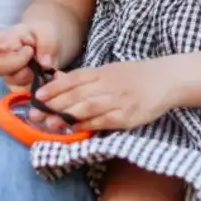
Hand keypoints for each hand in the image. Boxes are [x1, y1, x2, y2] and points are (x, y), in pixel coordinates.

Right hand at [0, 16, 69, 88]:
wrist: (46, 47)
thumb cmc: (41, 35)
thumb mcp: (46, 31)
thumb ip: (45, 43)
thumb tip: (44, 63)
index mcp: (2, 39)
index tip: (9, 44)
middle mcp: (0, 58)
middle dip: (16, 61)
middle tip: (30, 52)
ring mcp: (7, 75)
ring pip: (11, 80)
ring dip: (28, 72)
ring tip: (38, 62)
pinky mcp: (17, 88)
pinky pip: (23, 91)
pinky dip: (35, 84)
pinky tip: (41, 74)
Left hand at [34, 61, 176, 131]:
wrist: (165, 80)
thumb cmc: (135, 76)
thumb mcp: (110, 71)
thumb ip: (85, 78)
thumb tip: (57, 80)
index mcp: (102, 72)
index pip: (74, 79)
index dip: (55, 88)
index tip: (38, 96)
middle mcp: (108, 85)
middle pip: (77, 94)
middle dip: (54, 105)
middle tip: (35, 114)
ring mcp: (118, 100)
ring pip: (88, 107)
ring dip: (67, 116)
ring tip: (50, 123)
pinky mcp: (128, 116)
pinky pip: (104, 121)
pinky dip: (89, 125)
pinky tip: (75, 129)